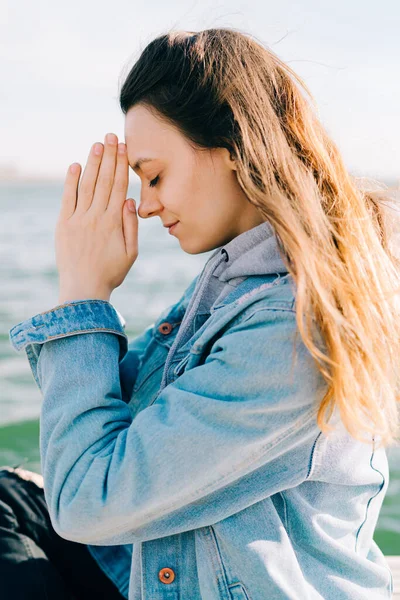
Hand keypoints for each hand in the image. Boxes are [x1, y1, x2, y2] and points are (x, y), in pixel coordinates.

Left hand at [55, 132, 137, 302]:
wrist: (83, 289)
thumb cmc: (111, 273)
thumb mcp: (131, 253)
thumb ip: (131, 226)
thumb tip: (130, 200)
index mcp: (114, 222)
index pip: (119, 186)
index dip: (121, 165)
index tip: (123, 147)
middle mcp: (96, 217)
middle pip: (104, 180)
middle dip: (108, 156)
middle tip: (110, 136)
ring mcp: (78, 219)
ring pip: (87, 185)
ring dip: (92, 163)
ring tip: (96, 144)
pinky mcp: (64, 225)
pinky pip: (68, 198)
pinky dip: (71, 181)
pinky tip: (75, 165)